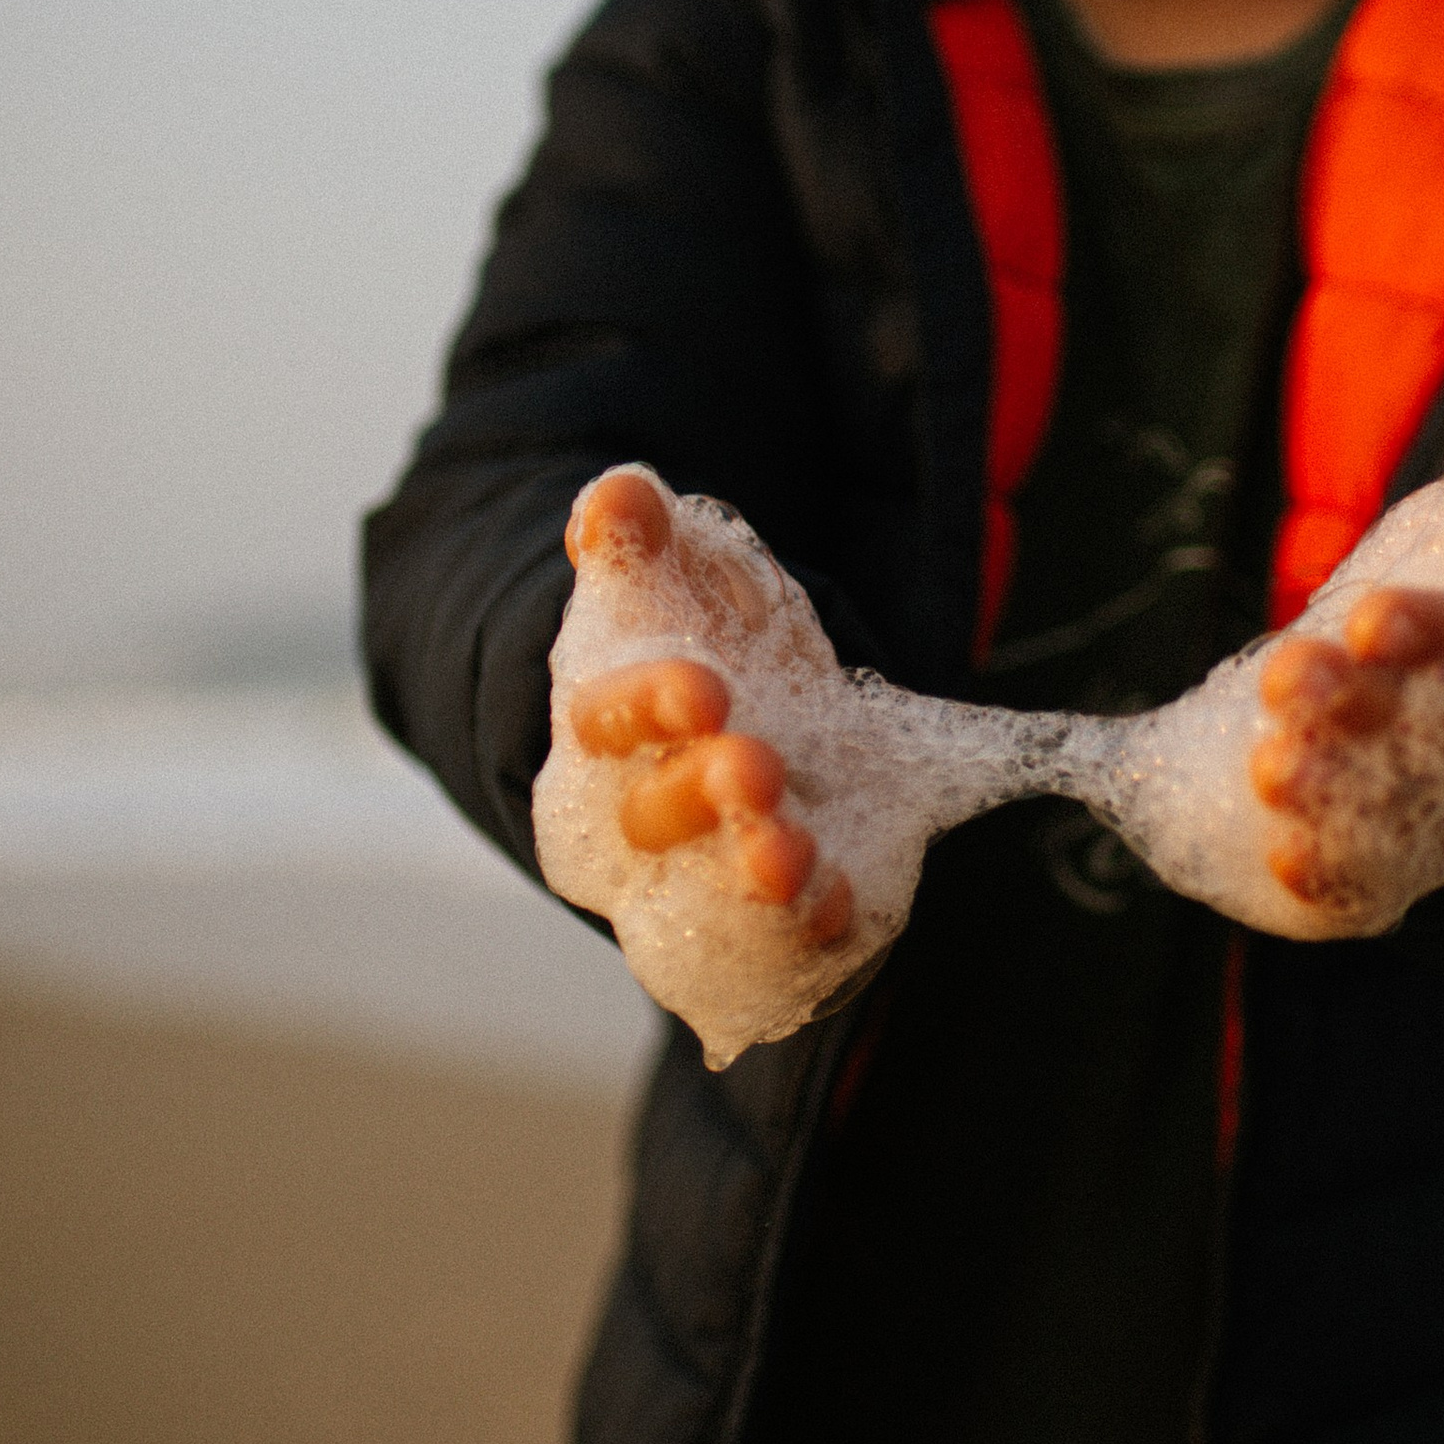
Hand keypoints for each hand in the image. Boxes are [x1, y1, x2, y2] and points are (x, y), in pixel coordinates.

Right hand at [559, 471, 857, 949]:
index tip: (700, 686)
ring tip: (792, 853)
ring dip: (751, 872)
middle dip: (699, 794)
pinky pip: (776, 949)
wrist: (736, 745)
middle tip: (754, 766)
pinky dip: (804, 930)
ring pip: (705, 895)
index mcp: (608, 730)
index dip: (643, 706)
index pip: (603, 720)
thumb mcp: (674, 588)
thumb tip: (615, 495)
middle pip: (649, 818)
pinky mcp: (761, 931)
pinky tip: (840, 899)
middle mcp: (641, 817)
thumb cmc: (692, 656)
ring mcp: (698, 883)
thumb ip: (640, 544)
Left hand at [1245, 457, 1443, 917]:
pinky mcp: (1432, 855)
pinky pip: (1394, 876)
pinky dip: (1341, 873)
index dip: (1437, 630)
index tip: (1366, 619)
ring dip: (1343, 794)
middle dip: (1361, 707)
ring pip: (1421, 809)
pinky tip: (1286, 860)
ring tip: (1269, 772)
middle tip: (1282, 682)